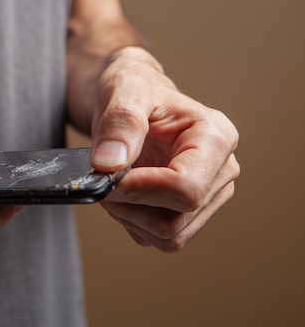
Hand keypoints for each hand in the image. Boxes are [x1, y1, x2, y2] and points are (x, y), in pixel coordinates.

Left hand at [90, 47, 239, 251]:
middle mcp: (220, 171)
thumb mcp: (124, 90)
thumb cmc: (133, 88)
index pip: (186, 188)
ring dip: (129, 216)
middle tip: (106, 176)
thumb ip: (120, 123)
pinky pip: (156, 238)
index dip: (140, 189)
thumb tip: (110, 164)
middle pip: (176, 219)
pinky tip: (124, 193)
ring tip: (115, 181)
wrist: (131, 99)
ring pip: (168, 236)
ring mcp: (208, 196)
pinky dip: (131, 221)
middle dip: (131, 204)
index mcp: (216, 138)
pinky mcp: (188, 214)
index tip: (109, 175)